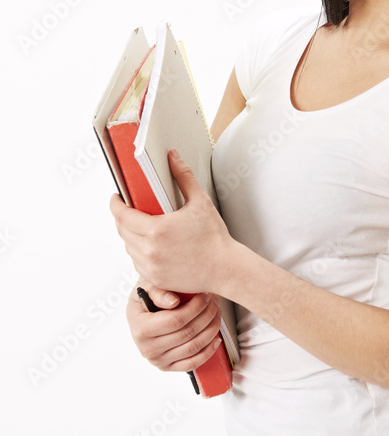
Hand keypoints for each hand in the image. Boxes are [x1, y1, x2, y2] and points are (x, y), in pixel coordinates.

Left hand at [110, 149, 235, 293]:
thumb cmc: (215, 238)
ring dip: (130, 234)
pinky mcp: (155, 278)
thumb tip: (173, 157)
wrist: (225, 269)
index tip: (116, 197)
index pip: (122, 215)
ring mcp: (151, 266)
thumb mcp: (201, 202)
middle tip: (130, 208)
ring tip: (142, 225)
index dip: (115, 204)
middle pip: (122, 231)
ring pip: (128, 247)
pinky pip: (137, 262)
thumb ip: (184, 176)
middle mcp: (150, 250)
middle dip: (122, 217)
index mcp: (157, 230)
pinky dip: (139, 251)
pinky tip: (151, 244)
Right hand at [127, 279, 223, 372]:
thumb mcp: (147, 286)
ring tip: (216, 314)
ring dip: (211, 330)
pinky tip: (216, 338)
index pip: (176, 320)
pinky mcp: (167, 367)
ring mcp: (158, 360)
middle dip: (206, 315)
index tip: (206, 296)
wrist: (142, 313)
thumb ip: (158, 291)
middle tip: (214, 302)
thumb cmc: (146, 297)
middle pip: (187, 333)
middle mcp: (147, 348)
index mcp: (141, 328)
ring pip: (193, 347)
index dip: (196, 308)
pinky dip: (208, 351)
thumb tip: (173, 302)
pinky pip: (192, 363)